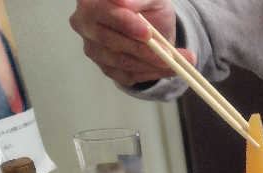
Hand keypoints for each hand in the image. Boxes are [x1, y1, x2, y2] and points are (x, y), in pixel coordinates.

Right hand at [70, 0, 194, 86]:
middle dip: (142, 49)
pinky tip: (169, 69)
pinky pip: (128, 75)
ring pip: (121, 61)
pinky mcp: (105, 68)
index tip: (147, 32)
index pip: (103, 12)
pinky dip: (152, 74)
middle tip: (169, 55)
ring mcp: (93, 48)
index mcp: (90, 0)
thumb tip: (123, 2)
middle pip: (110, 40)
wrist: (155, 25)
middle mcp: (84, 23)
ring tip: (177, 63)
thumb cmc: (148, 6)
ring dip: (152, 64)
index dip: (125, 23)